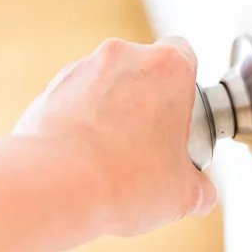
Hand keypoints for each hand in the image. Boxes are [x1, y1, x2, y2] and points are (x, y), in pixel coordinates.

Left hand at [13, 37, 216, 236]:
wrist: (55, 186)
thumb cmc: (122, 180)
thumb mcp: (184, 195)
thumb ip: (199, 186)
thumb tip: (198, 191)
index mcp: (168, 68)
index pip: (186, 57)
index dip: (185, 89)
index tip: (180, 119)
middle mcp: (124, 56)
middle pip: (144, 70)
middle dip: (148, 101)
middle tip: (147, 143)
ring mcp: (83, 68)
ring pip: (108, 83)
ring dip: (112, 109)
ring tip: (110, 155)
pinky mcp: (52, 87)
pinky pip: (76, 98)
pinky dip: (82, 119)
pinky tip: (83, 155)